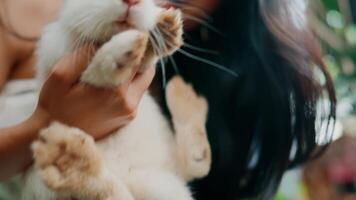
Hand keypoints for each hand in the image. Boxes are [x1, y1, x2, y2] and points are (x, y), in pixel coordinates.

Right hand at [34, 45, 155, 138]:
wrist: (58, 136)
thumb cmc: (56, 105)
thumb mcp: (60, 76)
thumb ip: (82, 56)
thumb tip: (101, 42)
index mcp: (114, 90)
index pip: (136, 60)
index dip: (132, 46)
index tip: (124, 38)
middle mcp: (129, 102)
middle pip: (146, 71)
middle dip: (137, 59)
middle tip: (122, 51)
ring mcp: (130, 112)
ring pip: (143, 83)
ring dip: (134, 72)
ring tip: (116, 66)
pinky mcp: (129, 118)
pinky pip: (137, 94)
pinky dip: (130, 84)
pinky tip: (114, 82)